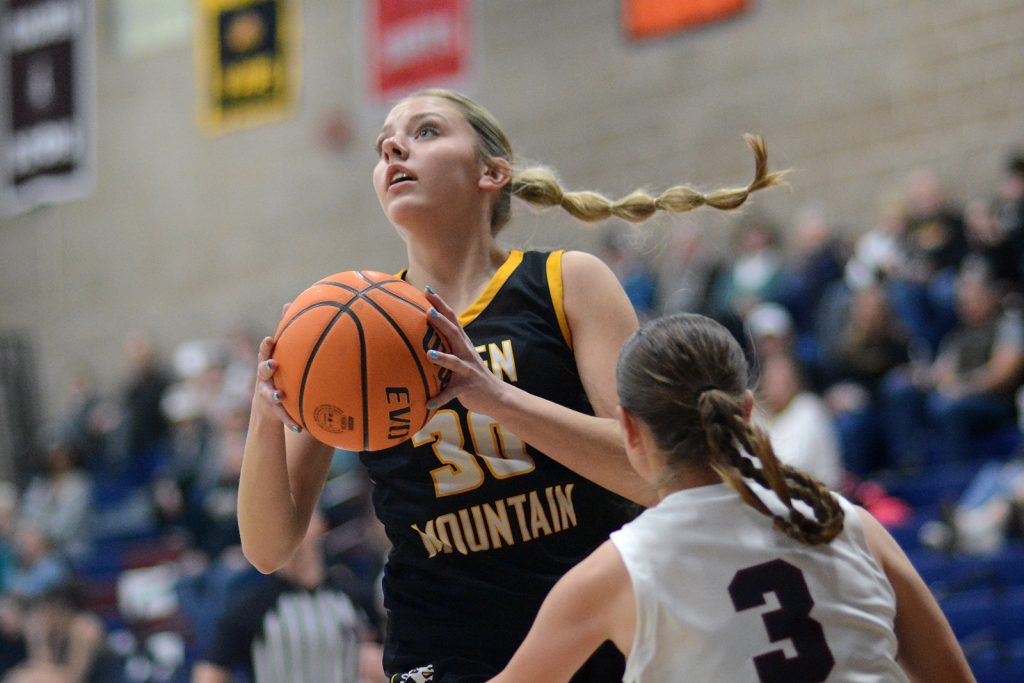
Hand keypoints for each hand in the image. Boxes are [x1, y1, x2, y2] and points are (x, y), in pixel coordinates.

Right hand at [253, 333, 302, 432]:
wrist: (266, 406)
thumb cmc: (277, 372)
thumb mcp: (280, 353)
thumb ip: (285, 330)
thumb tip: (290, 303)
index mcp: (267, 363)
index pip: (264, 353)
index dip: (266, 347)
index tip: (270, 340)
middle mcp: (264, 379)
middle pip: (262, 372)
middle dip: (266, 367)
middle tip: (273, 364)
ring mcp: (267, 395)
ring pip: (269, 394)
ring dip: (274, 395)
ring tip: (280, 396)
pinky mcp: (274, 410)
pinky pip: (283, 416)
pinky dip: (290, 421)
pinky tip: (300, 427)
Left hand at [423, 288, 508, 416]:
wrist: (496, 396)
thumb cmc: (471, 375)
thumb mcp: (459, 358)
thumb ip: (445, 348)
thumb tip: (420, 339)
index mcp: (462, 344)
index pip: (452, 319)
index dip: (440, 304)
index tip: (426, 290)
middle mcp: (466, 353)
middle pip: (454, 334)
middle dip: (441, 322)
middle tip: (427, 311)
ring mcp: (468, 370)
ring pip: (455, 362)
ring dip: (442, 358)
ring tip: (428, 354)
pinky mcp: (468, 387)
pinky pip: (452, 393)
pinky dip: (440, 398)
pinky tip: (428, 403)